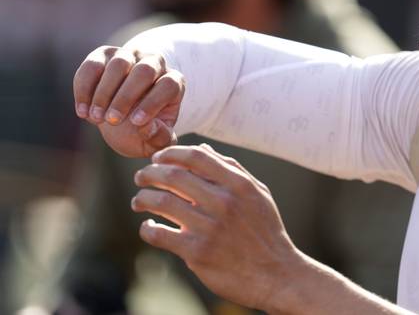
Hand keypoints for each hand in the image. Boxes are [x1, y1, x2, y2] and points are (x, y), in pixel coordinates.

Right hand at [73, 45, 184, 156]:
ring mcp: (130, 56)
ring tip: (96, 118)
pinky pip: (93, 65)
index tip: (136, 122)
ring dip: (104, 93)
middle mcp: (154, 63)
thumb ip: (159, 138)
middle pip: (145, 71)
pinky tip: (82, 111)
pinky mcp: (104, 55)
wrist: (122, 116)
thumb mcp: (155, 140)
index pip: (168, 85)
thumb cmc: (143, 128)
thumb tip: (148, 128)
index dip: (153, 103)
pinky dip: (85, 89)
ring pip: (119, 64)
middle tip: (112, 121)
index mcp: (173, 82)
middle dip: (126, 97)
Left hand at [131, 144, 301, 310]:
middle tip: (141, 177)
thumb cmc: (265, 231)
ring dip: (143, 198)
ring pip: (161, 202)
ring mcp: (209, 228)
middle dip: (150, 173)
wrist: (275, 273)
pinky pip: (159, 234)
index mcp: (238, 184)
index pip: (196, 156)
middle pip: (173, 176)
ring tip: (139, 200)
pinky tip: (148, 226)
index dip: (171, 153)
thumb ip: (232, 169)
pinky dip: (147, 228)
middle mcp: (224, 203)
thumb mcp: (258, 194)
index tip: (158, 158)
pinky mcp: (197, 253)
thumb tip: (204, 149)